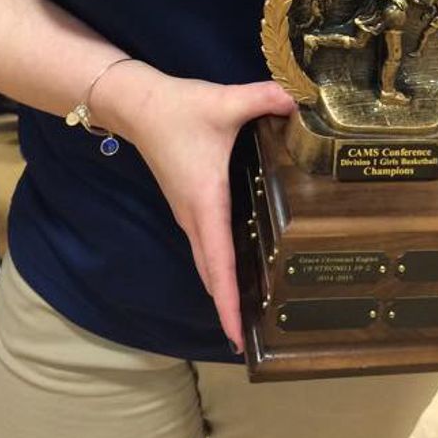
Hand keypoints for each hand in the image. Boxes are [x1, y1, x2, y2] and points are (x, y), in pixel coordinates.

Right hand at [110, 68, 294, 353]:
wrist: (137, 105)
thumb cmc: (179, 109)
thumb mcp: (225, 101)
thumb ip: (265, 99)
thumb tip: (299, 100)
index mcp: (206, 201)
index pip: (220, 261)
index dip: (229, 300)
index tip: (237, 334)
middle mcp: (195, 216)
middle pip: (212, 273)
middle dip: (229, 307)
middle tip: (250, 338)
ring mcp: (188, 213)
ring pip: (206, 262)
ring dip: (223, 289)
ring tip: (246, 315)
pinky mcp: (187, 204)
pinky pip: (204, 247)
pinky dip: (218, 268)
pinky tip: (235, 271)